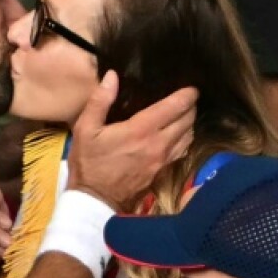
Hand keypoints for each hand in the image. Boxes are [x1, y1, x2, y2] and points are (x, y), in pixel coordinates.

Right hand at [67, 71, 197, 209]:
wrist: (94, 201)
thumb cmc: (88, 164)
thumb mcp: (85, 129)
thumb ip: (100, 101)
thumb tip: (112, 76)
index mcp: (141, 130)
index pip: (175, 107)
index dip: (187, 95)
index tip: (192, 88)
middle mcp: (159, 144)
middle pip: (188, 121)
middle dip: (190, 107)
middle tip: (187, 99)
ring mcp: (163, 161)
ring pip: (189, 137)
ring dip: (189, 124)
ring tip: (183, 115)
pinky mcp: (162, 172)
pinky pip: (182, 151)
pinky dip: (184, 140)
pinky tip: (177, 136)